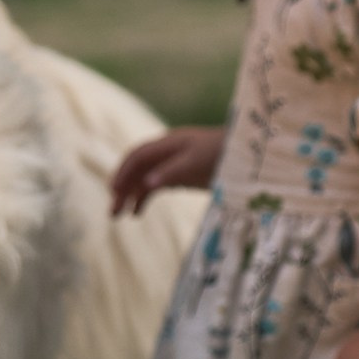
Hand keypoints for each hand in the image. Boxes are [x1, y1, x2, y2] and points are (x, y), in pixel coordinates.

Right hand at [109, 127, 224, 214]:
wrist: (246, 154)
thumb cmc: (223, 154)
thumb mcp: (197, 163)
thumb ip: (172, 172)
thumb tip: (147, 184)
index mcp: (168, 143)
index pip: (137, 156)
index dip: (123, 172)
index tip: (114, 191)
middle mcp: (166, 152)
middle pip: (136, 169)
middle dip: (122, 188)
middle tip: (112, 211)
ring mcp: (172, 164)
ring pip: (143, 179)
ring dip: (129, 195)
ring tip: (118, 216)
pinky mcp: (181, 176)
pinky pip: (155, 186)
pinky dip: (144, 198)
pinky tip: (136, 213)